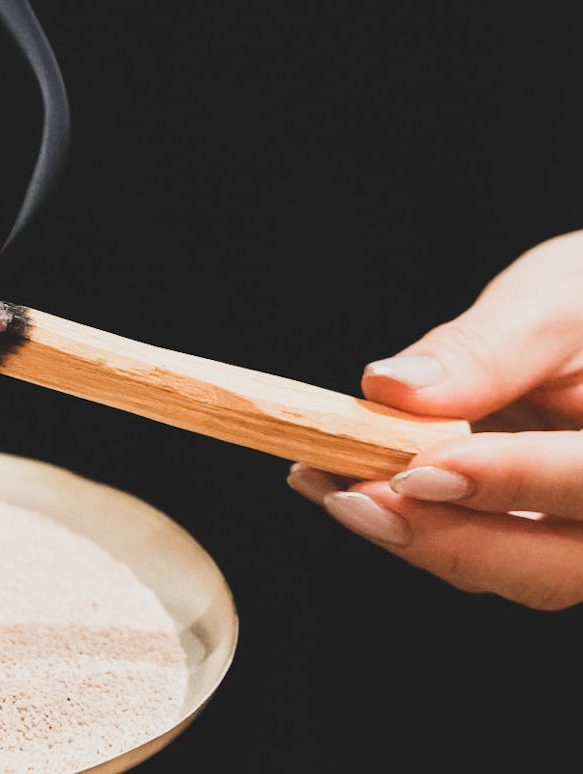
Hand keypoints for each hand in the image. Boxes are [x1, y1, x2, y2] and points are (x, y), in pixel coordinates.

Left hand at [288, 231, 582, 609]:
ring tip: (325, 483)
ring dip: (415, 535)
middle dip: (444, 536)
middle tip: (349, 498)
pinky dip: (417, 521)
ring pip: (514, 570)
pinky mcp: (546, 534)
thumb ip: (482, 352)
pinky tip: (344, 485)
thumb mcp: (549, 305)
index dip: (508, 482)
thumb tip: (392, 385)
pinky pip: (487, 548)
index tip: (417, 468)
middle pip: (551, 564)